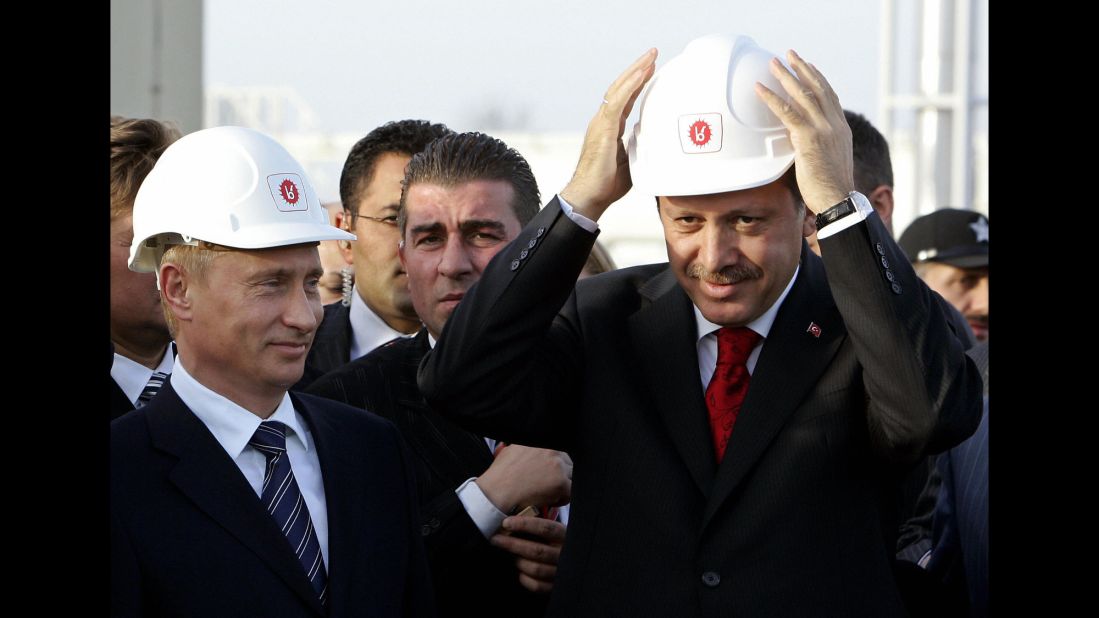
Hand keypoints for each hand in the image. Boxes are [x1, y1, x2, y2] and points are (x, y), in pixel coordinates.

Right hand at [476, 445, 571, 513]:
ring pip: (570, 477)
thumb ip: (529, 447)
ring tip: (547, 494)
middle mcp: (552, 450)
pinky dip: (561, 499)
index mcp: (543, 442)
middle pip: (568, 464)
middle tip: (548, 486)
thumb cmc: (501, 475)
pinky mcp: (560, 483)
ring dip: (562, 486)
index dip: (555, 466)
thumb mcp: (513, 449)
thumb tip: (533, 447)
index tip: (548, 474)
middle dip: (560, 475)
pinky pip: (570, 492)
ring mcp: (557, 466)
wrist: (497, 491)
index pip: (560, 453)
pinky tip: (548, 501)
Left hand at [490, 515, 566, 592]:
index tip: (506, 523)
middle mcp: (564, 554)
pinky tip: (519, 571)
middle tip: (495, 539)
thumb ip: (537, 526)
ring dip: (518, 561)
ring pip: (535, 569)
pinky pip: (536, 585)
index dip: (524, 525)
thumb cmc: (553, 543)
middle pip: (537, 550)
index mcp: (564, 535)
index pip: (545, 528)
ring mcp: (561, 572)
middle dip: (513, 545)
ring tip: (508, 555)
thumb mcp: (552, 531)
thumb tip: (510, 523)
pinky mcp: (555, 586)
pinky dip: (524, 578)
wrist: (569, 562)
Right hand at [560, 48, 657, 221]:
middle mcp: (603, 121)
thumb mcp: (631, 161)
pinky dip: (630, 86)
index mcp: (609, 128)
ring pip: (618, 90)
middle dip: (637, 69)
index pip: (625, 99)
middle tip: (653, 54)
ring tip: (650, 57)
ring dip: (635, 72)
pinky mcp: (602, 129)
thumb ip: (638, 146)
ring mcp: (601, 124)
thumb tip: (649, 136)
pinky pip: (617, 102)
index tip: (651, 69)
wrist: (589, 197)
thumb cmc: (606, 185)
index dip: (638, 83)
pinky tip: (641, 74)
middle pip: (621, 88)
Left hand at [754, 49, 853, 213]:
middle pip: (817, 88)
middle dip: (802, 69)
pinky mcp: (809, 138)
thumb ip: (817, 146)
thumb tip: (801, 143)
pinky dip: (772, 98)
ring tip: (773, 63)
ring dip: (786, 76)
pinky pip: (787, 112)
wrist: (838, 198)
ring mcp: (823, 129)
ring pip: (803, 95)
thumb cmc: (830, 188)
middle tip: (790, 55)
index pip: (830, 96)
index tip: (810, 66)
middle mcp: (834, 124)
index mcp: (841, 129)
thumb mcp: (828, 160)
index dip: (819, 79)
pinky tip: (760, 88)